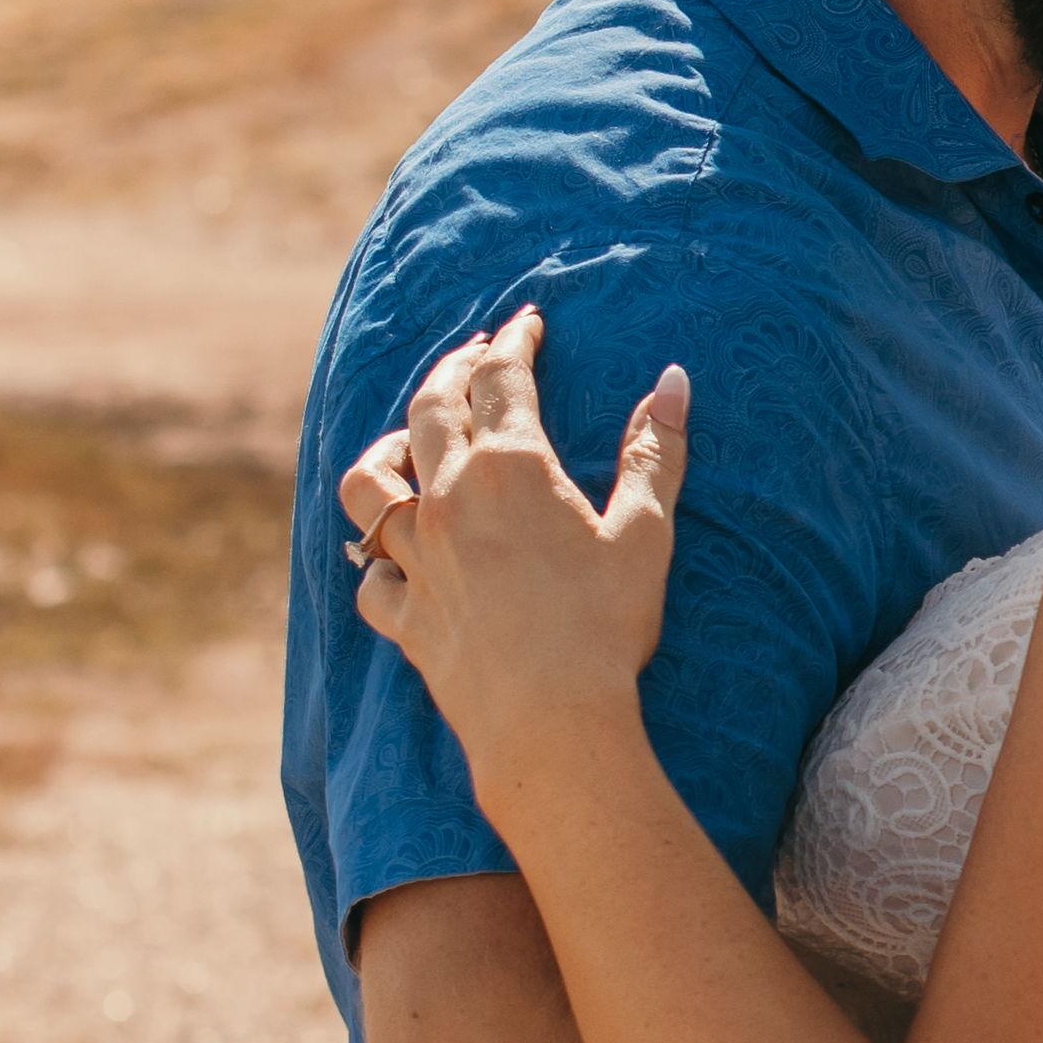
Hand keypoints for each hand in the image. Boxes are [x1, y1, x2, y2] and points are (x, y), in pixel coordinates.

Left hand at [345, 308, 691, 769]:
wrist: (549, 720)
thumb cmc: (605, 626)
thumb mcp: (645, 534)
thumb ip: (656, 453)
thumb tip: (673, 381)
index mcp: (510, 467)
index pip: (502, 377)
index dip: (514, 341)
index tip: (526, 322)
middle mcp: (448, 497)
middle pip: (430, 407)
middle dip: (451, 369)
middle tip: (473, 355)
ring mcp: (414, 555)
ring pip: (370, 480)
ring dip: (385, 449)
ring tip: (405, 442)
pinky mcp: (400, 613)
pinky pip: (370, 573)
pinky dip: (377, 558)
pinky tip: (392, 558)